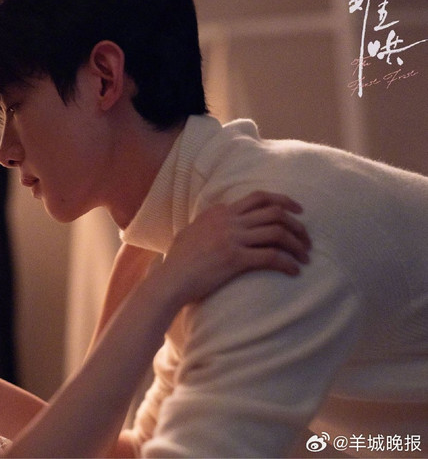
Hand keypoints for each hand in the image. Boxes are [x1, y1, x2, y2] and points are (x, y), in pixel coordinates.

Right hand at [158, 191, 310, 303]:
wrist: (170, 279)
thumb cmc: (177, 260)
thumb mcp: (191, 231)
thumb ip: (208, 222)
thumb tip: (217, 218)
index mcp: (219, 211)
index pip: (258, 198)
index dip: (282, 203)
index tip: (295, 213)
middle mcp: (228, 220)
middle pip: (274, 210)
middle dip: (296, 222)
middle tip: (307, 236)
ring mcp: (232, 238)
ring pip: (277, 232)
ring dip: (297, 243)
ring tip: (305, 256)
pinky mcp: (235, 258)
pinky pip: (271, 256)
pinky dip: (288, 263)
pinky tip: (295, 271)